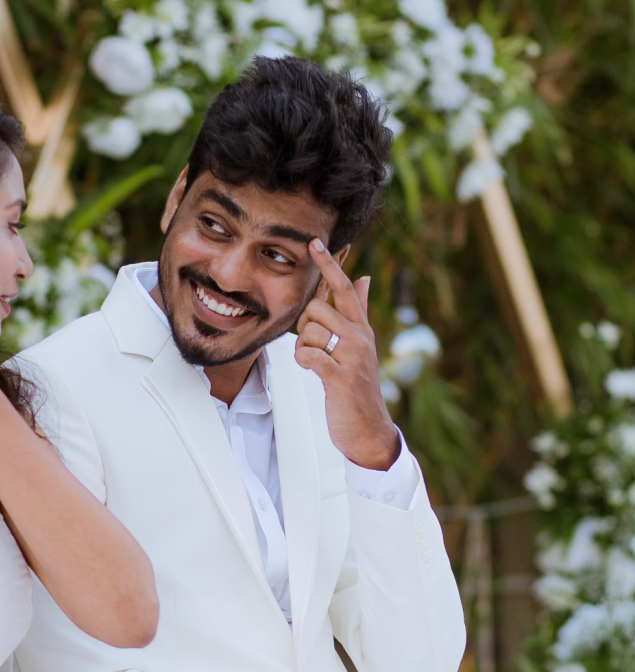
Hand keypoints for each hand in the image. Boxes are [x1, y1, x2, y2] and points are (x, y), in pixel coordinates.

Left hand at [294, 239, 398, 469]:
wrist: (368, 429)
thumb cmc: (357, 386)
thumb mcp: (361, 346)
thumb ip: (360, 311)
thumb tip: (364, 278)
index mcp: (362, 328)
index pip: (345, 288)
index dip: (329, 265)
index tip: (314, 242)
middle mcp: (361, 336)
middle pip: (316, 308)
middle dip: (305, 327)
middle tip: (315, 348)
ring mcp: (353, 355)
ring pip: (308, 332)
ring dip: (303, 349)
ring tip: (318, 365)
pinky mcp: (341, 375)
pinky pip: (307, 354)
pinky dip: (303, 362)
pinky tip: (314, 372)